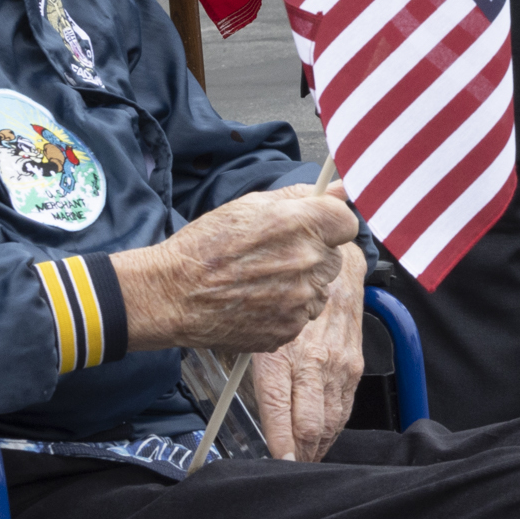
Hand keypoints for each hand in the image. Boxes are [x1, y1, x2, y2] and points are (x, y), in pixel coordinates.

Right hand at [111, 185, 360, 356]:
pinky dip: (286, 310)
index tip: (316, 228)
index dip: (331, 224)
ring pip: (319, 289)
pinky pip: (302, 316)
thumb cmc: (204, 247)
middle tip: (277, 255)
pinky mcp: (289, 330)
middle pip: (334, 258)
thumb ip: (299, 197)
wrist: (172, 295)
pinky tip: (257, 301)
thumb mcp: (249, 206)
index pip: (346, 222)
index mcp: (300, 225)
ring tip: (262, 280)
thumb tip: (337, 189)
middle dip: (314, 255)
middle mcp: (307, 262)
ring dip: (301, 284)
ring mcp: (299, 300)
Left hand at [249, 241, 366, 461]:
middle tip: (291, 470)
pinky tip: (323, 436)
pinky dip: (334, 427)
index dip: (280, 445)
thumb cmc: (283, 296)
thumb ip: (243, 362)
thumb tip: (228, 401)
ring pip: (330, 421)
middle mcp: (314, 362)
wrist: (335, 268)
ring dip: (318, 445)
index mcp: (282, 353)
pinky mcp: (354, 365)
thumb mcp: (253, 327)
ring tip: (306, 459)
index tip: (279, 465)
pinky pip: (345, 407)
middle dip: (300, 454)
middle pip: (310, 425)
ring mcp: (338, 365)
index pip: (280, 412)